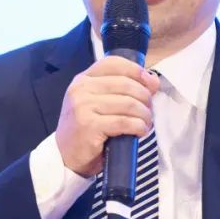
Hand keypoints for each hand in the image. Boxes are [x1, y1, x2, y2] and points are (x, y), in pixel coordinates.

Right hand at [56, 56, 159, 176]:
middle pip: (126, 84)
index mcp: (83, 79)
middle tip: (148, 111)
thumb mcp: (98, 102)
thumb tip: (153, 80)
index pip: (113, 63)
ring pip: (128, 103)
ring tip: (146, 123)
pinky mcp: (89, 125)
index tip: (150, 84)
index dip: (136, 71)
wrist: (66, 155)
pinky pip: (124, 121)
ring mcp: (83, 106)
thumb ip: (121, 89)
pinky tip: (140, 131)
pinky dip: (138, 126)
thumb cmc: (86, 128)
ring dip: (144, 114)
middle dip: (145, 97)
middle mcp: (81, 89)